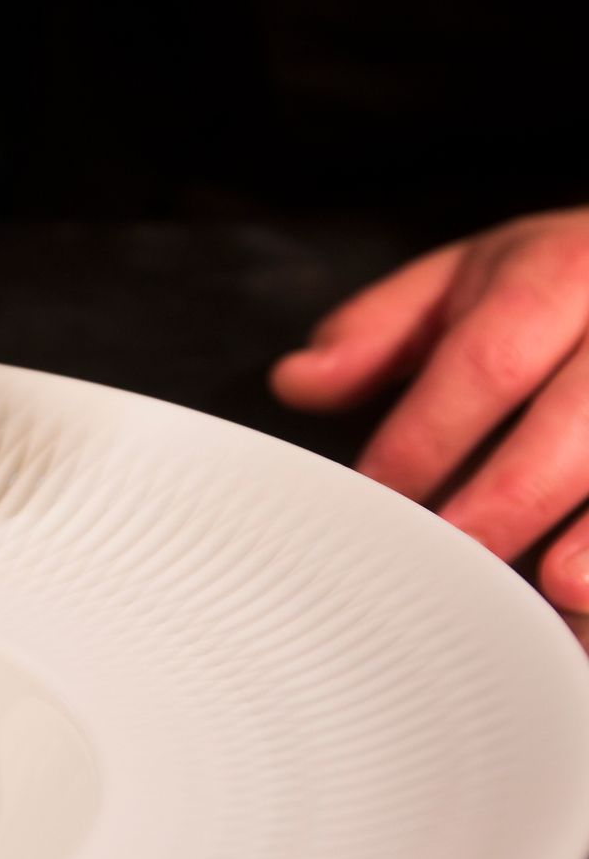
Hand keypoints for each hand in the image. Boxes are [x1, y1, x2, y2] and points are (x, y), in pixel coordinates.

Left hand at [272, 208, 588, 609]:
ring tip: (561, 589)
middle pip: (581, 412)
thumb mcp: (465, 278)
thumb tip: (297, 381)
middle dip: (513, 494)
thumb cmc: (556, 285)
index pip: (488, 359)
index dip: (429, 437)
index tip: (379, 499)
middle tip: (456, 559)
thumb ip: (380, 331)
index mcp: (562, 270)